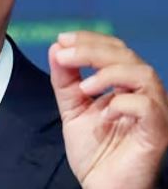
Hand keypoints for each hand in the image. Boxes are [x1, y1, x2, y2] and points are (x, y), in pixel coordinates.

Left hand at [49, 31, 167, 188]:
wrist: (102, 187)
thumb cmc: (94, 151)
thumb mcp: (72, 107)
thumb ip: (64, 80)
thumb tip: (56, 48)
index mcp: (124, 84)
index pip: (113, 48)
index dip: (89, 39)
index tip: (62, 39)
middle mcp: (142, 92)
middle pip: (125, 54)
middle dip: (91, 50)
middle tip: (64, 55)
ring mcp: (153, 111)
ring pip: (142, 73)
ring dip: (108, 72)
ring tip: (84, 87)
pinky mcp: (157, 132)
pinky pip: (147, 107)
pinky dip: (122, 103)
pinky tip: (104, 113)